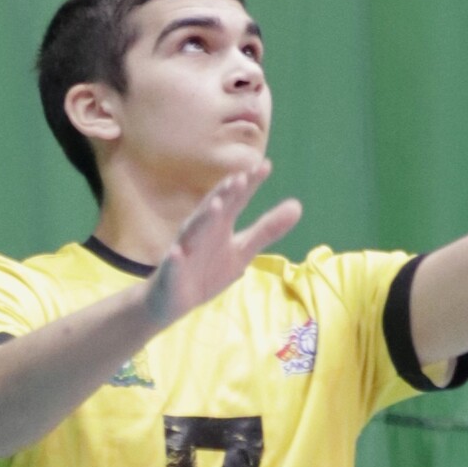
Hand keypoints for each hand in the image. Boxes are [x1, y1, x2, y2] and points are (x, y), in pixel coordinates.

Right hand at [147, 162, 302, 325]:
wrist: (174, 300)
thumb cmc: (208, 270)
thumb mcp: (243, 250)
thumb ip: (267, 229)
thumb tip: (297, 206)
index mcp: (220, 224)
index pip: (236, 200)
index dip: (250, 184)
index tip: (266, 166)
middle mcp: (201, 231)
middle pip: (213, 209)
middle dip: (225, 195)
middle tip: (241, 179)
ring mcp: (183, 250)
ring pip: (192, 232)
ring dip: (203, 219)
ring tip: (215, 206)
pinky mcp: (171, 273)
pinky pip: (172, 265)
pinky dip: (174, 258)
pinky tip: (176, 253)